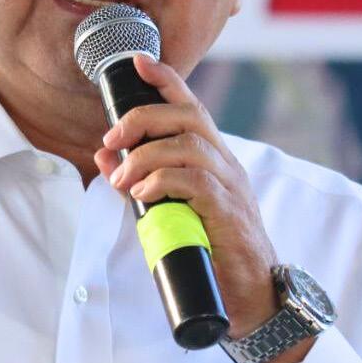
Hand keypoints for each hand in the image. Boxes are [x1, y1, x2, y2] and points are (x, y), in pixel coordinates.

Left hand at [95, 55, 312, 362]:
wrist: (255, 299)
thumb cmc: (213, 254)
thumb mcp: (172, 212)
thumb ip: (143, 182)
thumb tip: (106, 160)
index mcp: (216, 160)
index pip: (193, 107)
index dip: (167, 80)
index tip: (139, 62)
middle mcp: (227, 165)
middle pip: (189, 117)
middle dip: (143, 119)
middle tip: (111, 140)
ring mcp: (232, 188)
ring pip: (189, 146)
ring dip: (146, 157)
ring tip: (122, 180)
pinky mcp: (228, 213)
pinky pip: (196, 182)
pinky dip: (163, 182)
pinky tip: (143, 195)